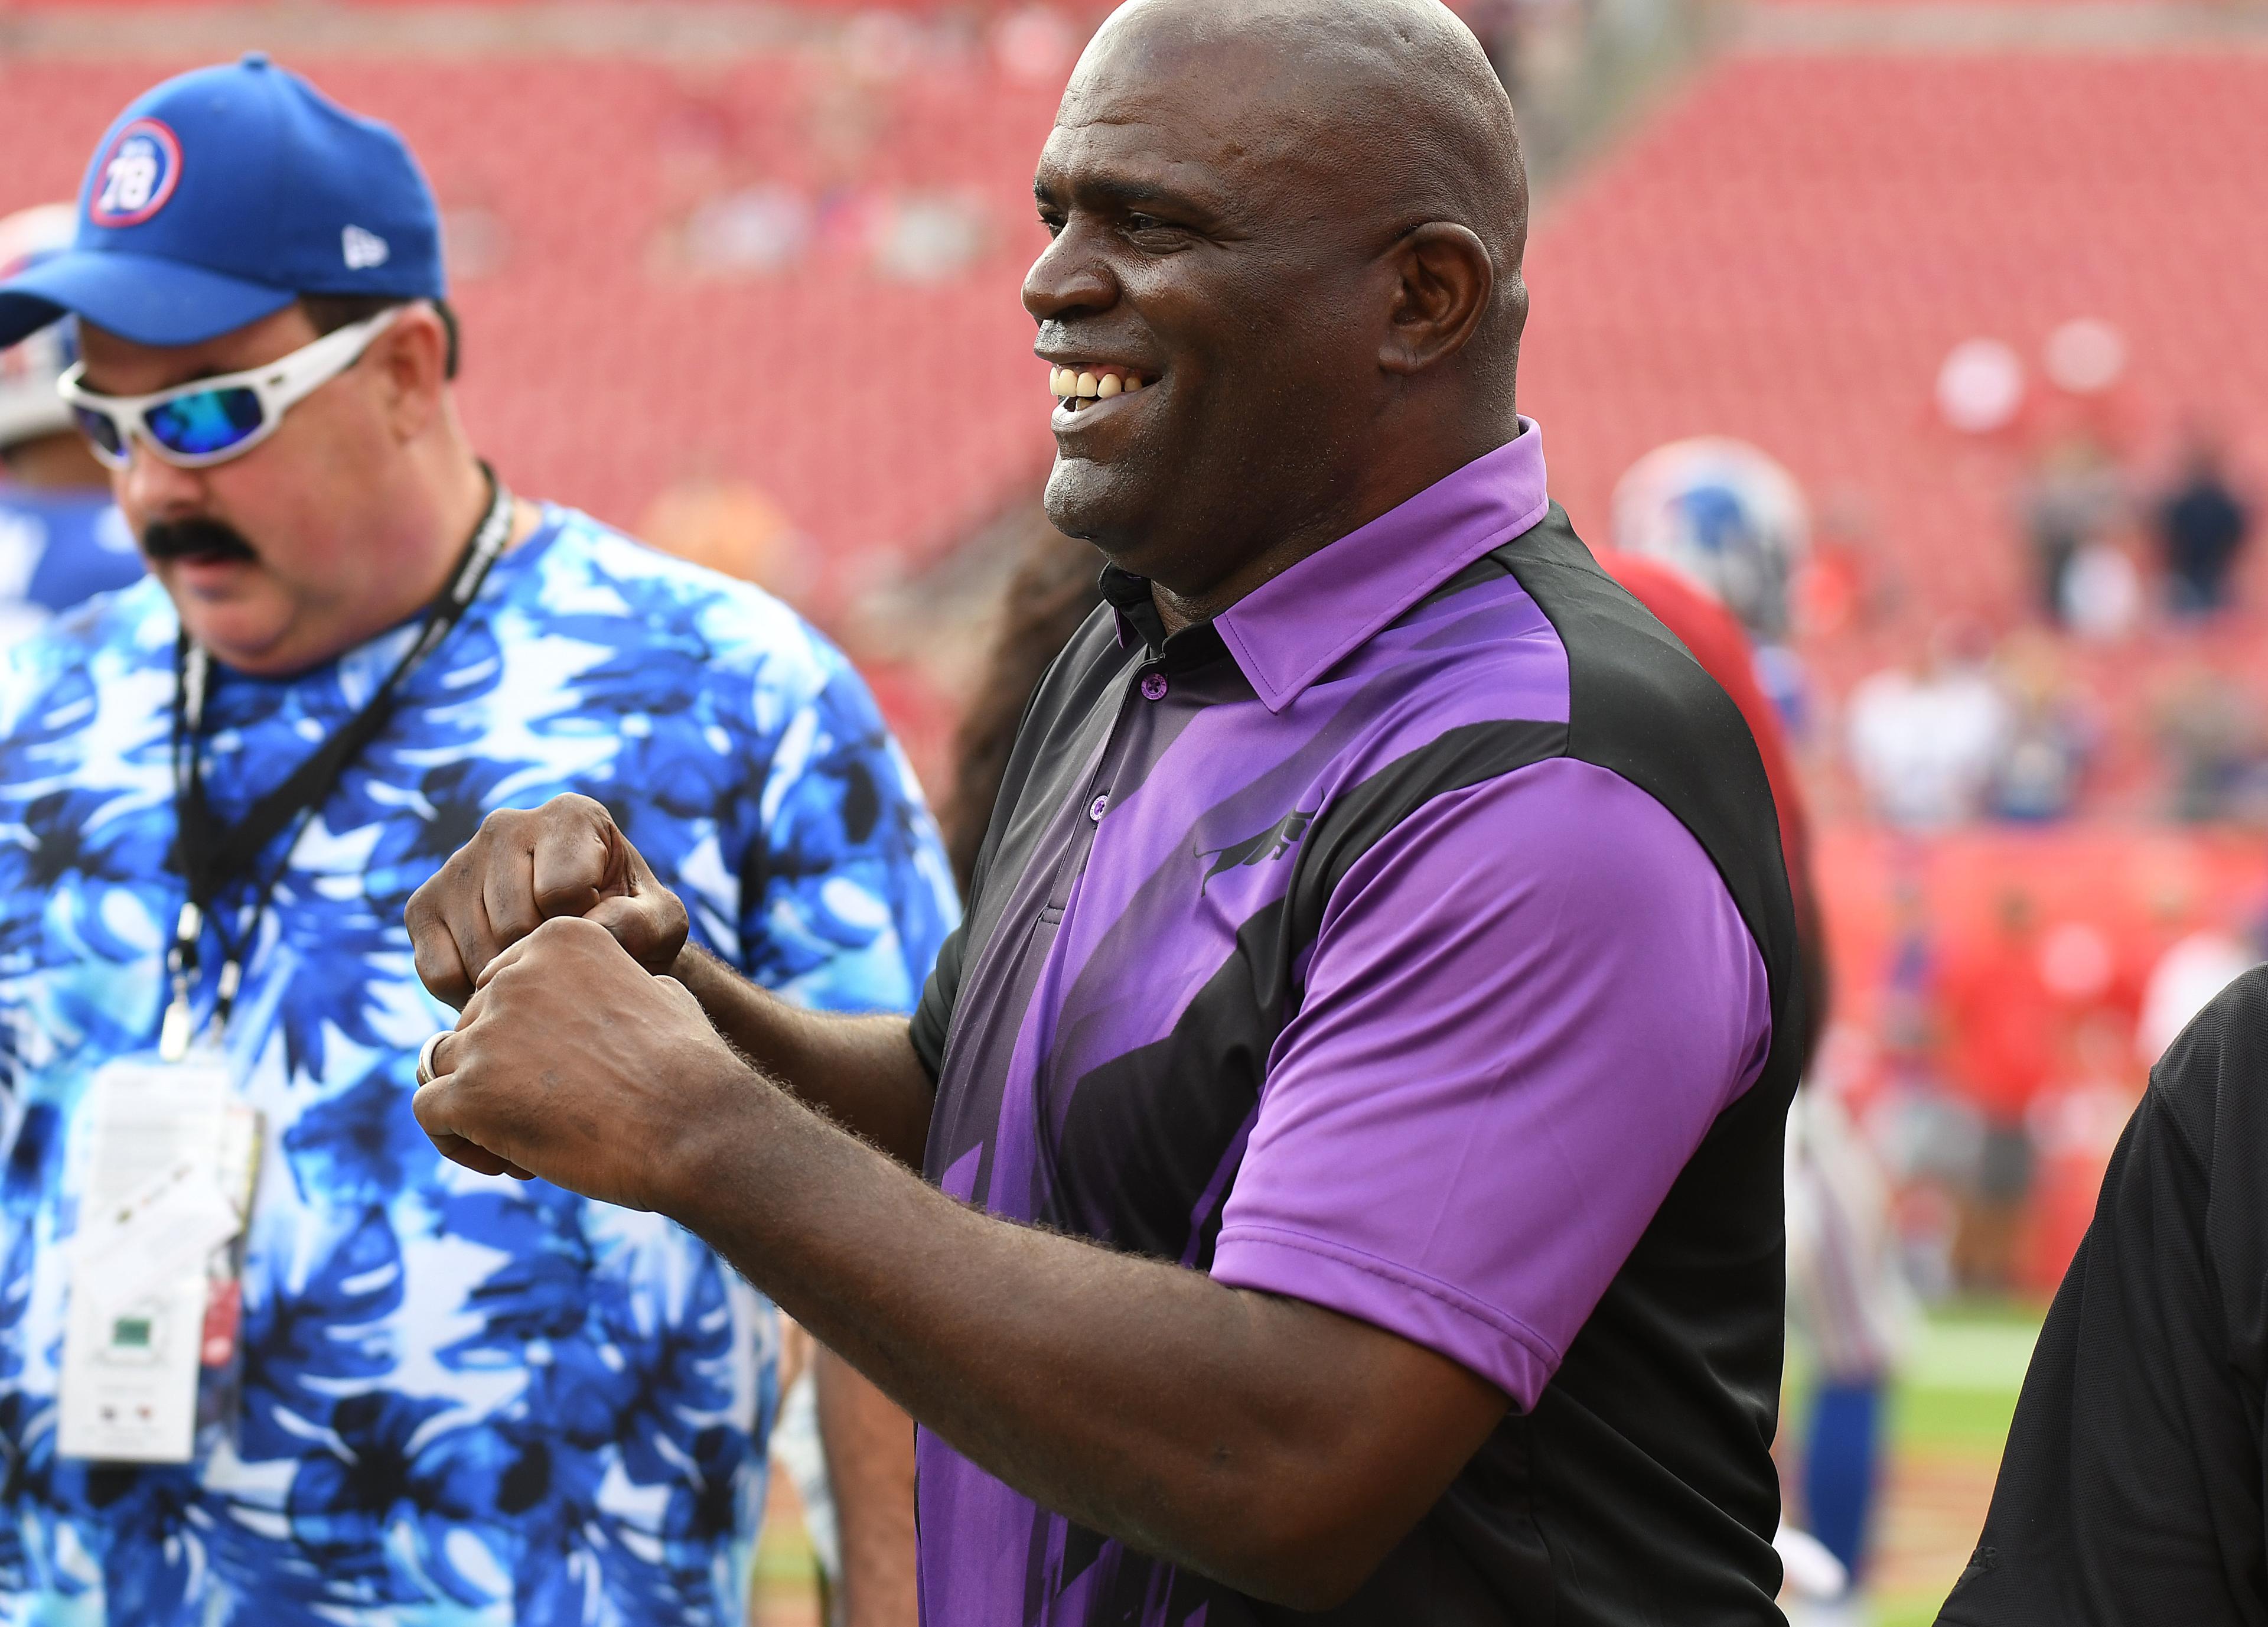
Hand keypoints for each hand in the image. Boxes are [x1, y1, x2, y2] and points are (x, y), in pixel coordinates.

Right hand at [406, 794, 688, 1008]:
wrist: (590, 942)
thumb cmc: (632, 926)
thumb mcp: (662, 925)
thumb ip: (644, 924)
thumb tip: (592, 925)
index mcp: (571, 815)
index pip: (563, 890)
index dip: (588, 929)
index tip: (602, 930)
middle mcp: (506, 825)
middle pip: (516, 924)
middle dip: (546, 959)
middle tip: (568, 960)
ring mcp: (458, 863)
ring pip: (477, 950)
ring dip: (512, 979)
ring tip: (541, 968)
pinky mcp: (423, 906)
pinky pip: (438, 972)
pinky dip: (470, 995)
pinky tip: (503, 978)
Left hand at [412, 916, 749, 1211]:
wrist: (695, 1128)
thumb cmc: (691, 1069)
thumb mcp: (662, 996)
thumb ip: (615, 985)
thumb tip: (614, 995)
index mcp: (559, 939)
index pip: (504, 982)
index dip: (525, 1034)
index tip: (565, 1071)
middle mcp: (513, 976)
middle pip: (473, 1025)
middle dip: (501, 1072)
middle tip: (553, 1115)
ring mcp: (486, 1033)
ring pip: (444, 1064)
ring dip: (476, 1103)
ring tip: (527, 1142)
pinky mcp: (467, 1092)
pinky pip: (428, 1111)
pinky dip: (457, 1140)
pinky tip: (507, 1160)